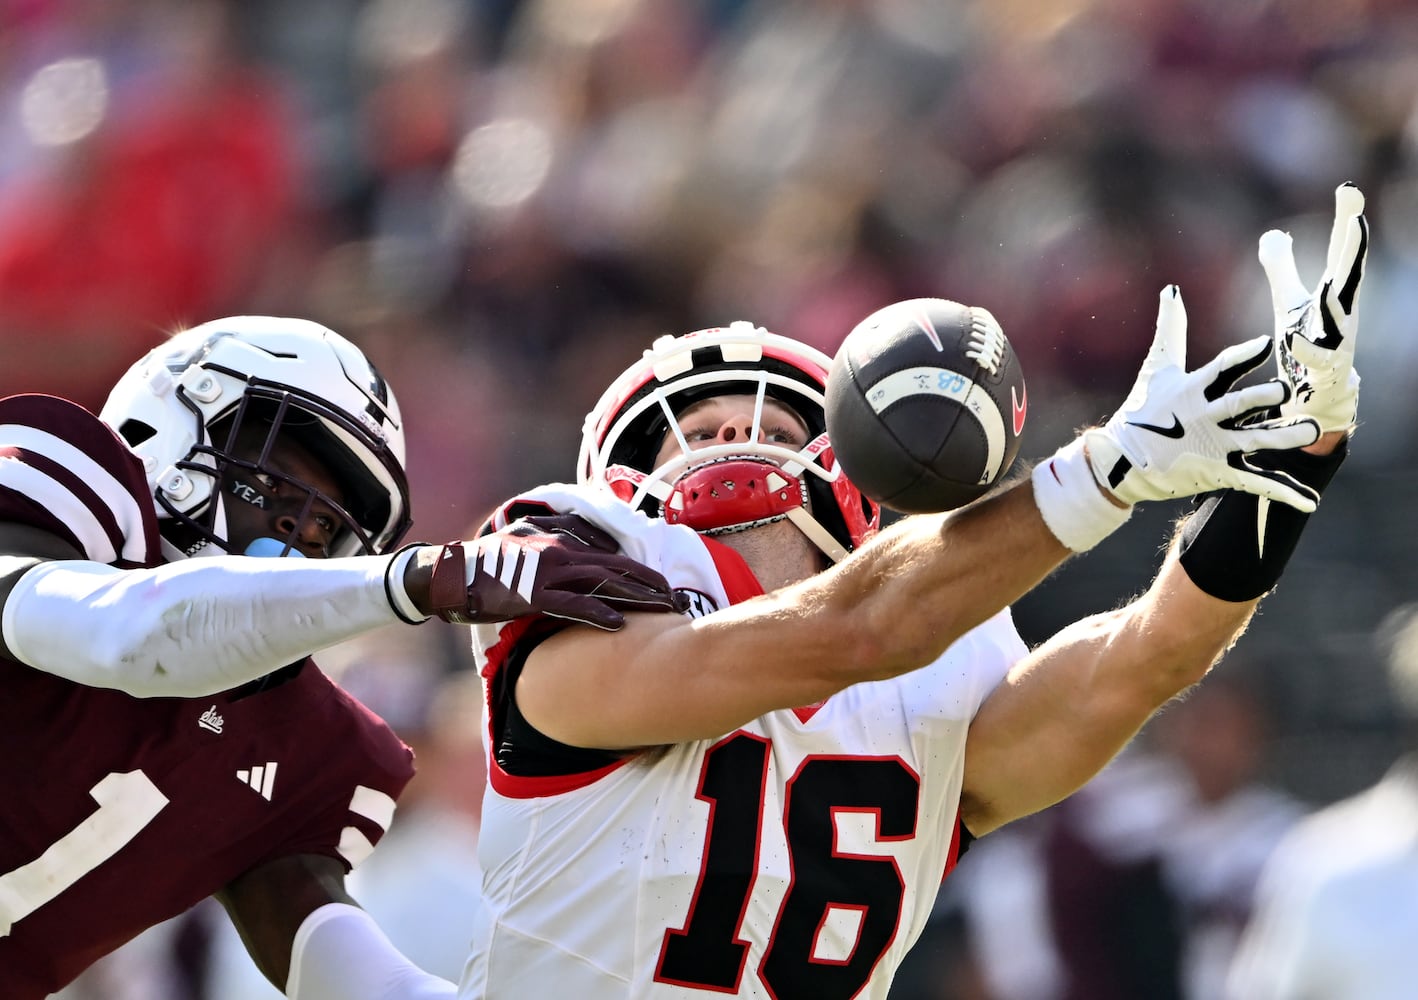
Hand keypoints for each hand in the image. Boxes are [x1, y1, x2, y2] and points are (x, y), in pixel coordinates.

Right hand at [427, 514, 685, 629]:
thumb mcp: (523, 539)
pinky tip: (619, 625)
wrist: (448, 574)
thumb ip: (555, 537)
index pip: (609, 552)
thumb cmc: (486, 563)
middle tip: (675, 598)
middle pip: (615, 565)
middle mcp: (558, 550)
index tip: (660, 583)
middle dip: (649, 581)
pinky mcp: (532, 594)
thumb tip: (588, 543)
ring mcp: (546, 572)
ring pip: (602, 582)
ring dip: (636, 596)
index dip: (638, 568)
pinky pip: (572, 604)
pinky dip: (598, 613)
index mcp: (558, 538)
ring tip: (662, 609)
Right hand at [1083, 285, 1322, 511]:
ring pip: (1256, 441)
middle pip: (1240, 404)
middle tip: (1285, 391)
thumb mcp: (1156, 366)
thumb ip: (1171, 328)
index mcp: (1193, 389)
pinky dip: (1284, 491)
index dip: (1244, 355)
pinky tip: (1310, 499)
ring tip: (1312, 431)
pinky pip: (1257, 482)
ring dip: (1285, 437)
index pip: (1221, 368)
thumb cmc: (1142, 409)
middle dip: (1263, 398)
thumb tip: (1172, 289)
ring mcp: (1214, 447)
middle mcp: (1206, 417)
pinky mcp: (1219, 473)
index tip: (1266, 343)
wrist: (1121, 461)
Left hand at [1258, 182, 1368, 433]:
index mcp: (1333, 296)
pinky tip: (1296, 338)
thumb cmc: (1306, 348)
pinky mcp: (1322, 374)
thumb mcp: (1290, 303)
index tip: (1349, 190)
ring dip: (1333, 298)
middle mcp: (1340, 316)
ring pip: (1337, 318)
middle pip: (1347, 277)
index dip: (1345, 223)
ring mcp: (1335, 344)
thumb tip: (1272, 233)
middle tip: (1355, 221)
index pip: (1341, 254)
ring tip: (1328, 278)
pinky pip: (1317, 361)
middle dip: (1351, 250)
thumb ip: (1282, 268)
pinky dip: (1307, 350)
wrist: (1312, 399)